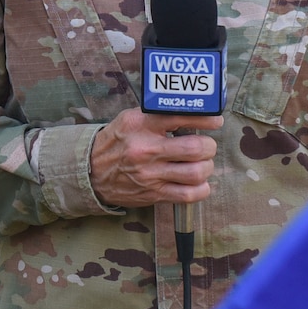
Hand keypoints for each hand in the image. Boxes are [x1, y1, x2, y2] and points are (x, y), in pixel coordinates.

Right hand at [88, 108, 222, 208]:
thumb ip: (158, 115)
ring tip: (202, 163)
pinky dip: (201, 189)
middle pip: (195, 148)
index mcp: (141, 124)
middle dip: (209, 147)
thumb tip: (193, 113)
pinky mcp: (154, 194)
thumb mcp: (131, 119)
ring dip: (206, 167)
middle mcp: (146, 149)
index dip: (205, 119)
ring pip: (196, 172)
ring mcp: (150, 174)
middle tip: (207, 146)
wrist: (91, 171)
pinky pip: (188, 195)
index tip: (215, 121)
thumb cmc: (117, 141)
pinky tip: (199, 182)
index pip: (181, 117)